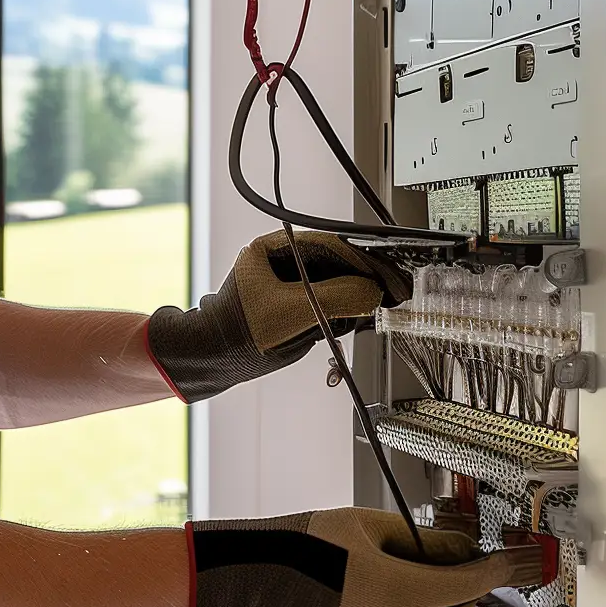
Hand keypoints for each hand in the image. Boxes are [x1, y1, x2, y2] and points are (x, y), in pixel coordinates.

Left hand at [145, 232, 410, 402]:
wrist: (213, 360)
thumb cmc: (238, 334)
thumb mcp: (293, 313)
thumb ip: (335, 299)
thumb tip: (372, 292)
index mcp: (273, 248)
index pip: (330, 246)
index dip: (362, 261)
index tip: (386, 275)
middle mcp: (281, 261)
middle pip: (336, 263)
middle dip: (364, 279)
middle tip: (392, 292)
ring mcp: (287, 283)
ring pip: (334, 283)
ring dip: (356, 297)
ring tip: (378, 307)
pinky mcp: (292, 304)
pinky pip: (326, 302)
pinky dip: (343, 313)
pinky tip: (357, 320)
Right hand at [187, 507, 555, 606]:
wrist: (258, 580)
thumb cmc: (310, 546)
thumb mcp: (370, 527)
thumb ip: (420, 540)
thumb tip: (459, 548)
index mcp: (408, 594)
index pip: (470, 587)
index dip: (493, 575)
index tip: (505, 568)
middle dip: (465, 605)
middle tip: (462, 587)